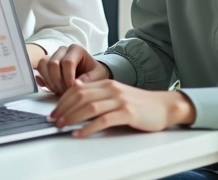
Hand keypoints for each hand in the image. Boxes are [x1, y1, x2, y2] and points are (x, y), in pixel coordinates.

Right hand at [37, 44, 110, 95]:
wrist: (91, 75)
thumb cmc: (95, 74)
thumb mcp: (98, 76)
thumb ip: (89, 79)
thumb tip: (75, 84)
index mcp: (76, 49)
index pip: (67, 62)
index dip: (69, 77)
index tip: (73, 88)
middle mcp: (63, 50)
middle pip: (53, 63)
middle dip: (58, 81)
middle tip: (66, 92)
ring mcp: (53, 56)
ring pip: (43, 65)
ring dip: (50, 81)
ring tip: (60, 91)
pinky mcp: (46, 64)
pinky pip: (39, 70)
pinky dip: (44, 81)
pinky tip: (52, 89)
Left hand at [50, 79, 195, 137]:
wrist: (164, 106)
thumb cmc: (139, 103)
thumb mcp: (116, 94)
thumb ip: (98, 93)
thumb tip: (75, 94)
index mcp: (106, 83)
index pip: (77, 89)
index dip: (62, 100)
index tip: (54, 111)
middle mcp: (111, 89)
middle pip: (80, 96)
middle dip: (64, 109)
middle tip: (54, 120)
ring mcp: (120, 100)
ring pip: (89, 107)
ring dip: (72, 117)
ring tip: (63, 126)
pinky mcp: (128, 113)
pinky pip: (103, 120)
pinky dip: (88, 128)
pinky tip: (80, 134)